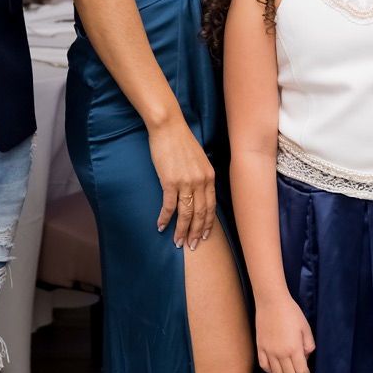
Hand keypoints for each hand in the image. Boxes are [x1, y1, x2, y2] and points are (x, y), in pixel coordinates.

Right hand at [148, 117, 216, 247]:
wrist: (168, 126)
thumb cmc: (180, 140)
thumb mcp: (198, 159)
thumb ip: (200, 175)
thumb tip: (196, 190)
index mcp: (209, 176)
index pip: (211, 206)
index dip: (207, 224)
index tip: (203, 236)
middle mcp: (201, 182)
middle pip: (201, 214)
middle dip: (195, 232)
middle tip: (191, 246)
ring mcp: (186, 182)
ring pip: (186, 214)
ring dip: (181, 230)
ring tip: (177, 242)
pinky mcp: (170, 181)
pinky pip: (169, 206)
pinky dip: (165, 218)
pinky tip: (161, 226)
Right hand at [256, 293, 315, 372]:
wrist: (271, 302)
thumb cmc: (291, 312)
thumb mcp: (306, 328)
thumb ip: (309, 345)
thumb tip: (306, 357)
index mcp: (294, 349)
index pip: (301, 371)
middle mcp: (280, 354)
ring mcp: (268, 351)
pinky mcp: (260, 347)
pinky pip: (264, 366)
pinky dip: (271, 371)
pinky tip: (276, 369)